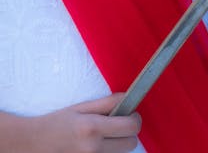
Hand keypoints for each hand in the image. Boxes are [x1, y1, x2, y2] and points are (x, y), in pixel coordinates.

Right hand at [24, 94, 140, 152]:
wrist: (33, 144)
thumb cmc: (57, 122)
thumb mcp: (81, 107)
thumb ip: (107, 103)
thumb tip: (129, 98)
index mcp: (92, 128)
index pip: (131, 127)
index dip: (135, 118)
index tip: (130, 114)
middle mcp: (94, 149)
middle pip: (131, 144)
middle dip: (128, 132)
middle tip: (117, 124)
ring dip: (118, 144)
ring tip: (102, 136)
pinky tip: (94, 146)